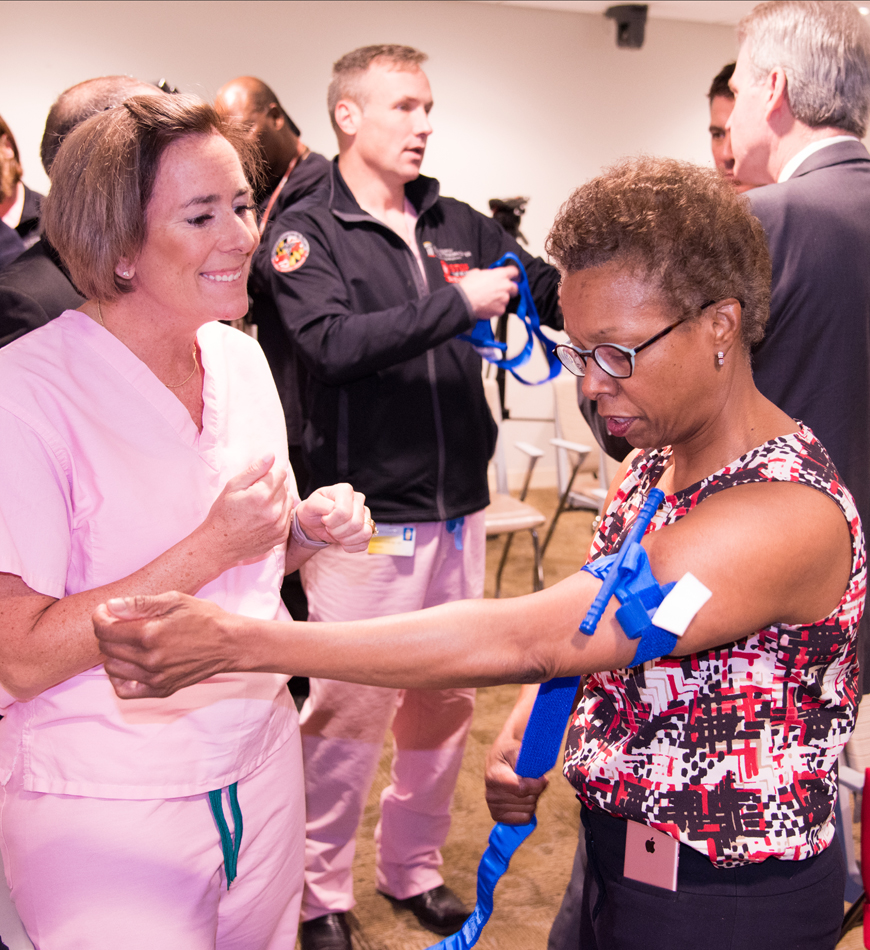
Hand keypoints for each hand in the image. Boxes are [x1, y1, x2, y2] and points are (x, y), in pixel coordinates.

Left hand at [94, 592, 235, 698]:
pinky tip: (127, 665)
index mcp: (150, 634)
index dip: (100, 617)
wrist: (230, 643)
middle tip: (119, 622)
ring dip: (112, 653)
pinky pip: (124, 690)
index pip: (105, 629)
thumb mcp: (175, 599)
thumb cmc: (205, 617)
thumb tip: (110, 607)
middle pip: (106, 648)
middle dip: (107, 632)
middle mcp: (149, 659)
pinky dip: (118, 678)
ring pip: (111, 668)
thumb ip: (140, 604)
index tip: (105, 611)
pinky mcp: (161, 690)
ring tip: (126, 642)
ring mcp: (155, 678)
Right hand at [199, 455, 291, 570]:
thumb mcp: (233, 486)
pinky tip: (263, 517)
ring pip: (288, 500)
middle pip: (284, 486)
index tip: (259, 480)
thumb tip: (271, 456)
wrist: (219, 544)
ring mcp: (278, 525)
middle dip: (272, 486)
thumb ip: (254, 470)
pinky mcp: (281, 535)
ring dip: (278, 499)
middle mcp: (273, 511)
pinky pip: (287, 516)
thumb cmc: (223, 513)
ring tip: (259, 506)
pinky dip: (279, 513)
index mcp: (261, 495)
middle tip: (255, 495)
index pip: (280, 473)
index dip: (269, 473)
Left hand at [294, 483, 372, 552]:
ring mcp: (365, 513)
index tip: (324, 519)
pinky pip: (366, 542)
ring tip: (336, 534)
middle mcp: (358, 499)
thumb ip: (320, 505)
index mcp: (345, 490)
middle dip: (338, 532)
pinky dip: (351, 546)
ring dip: (346, 539)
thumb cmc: (313, 511)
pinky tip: (343, 541)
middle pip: (355, 523)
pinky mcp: (368, 527)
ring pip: (364, 533)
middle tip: (329, 528)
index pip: (344, 512)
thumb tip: (334, 511)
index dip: (331, 522)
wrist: (315, 522)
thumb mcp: (311, 505)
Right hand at [459, 266, 518, 320]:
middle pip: (515, 288)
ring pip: (506, 299)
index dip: (513, 275)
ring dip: (500, 300)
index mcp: (500, 274)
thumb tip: (486, 275)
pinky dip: (495, 309)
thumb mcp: (475, 273)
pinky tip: (487, 307)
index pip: (514, 272)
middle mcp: (505, 286)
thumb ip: (486, 273)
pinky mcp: (501, 310)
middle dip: (510, 290)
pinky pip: (500, 309)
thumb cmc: (468, 287)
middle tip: (501, 291)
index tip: (513, 277)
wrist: (464, 302)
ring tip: (488, 300)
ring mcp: (504, 299)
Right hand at [484, 729, 547, 823]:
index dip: (537, 784)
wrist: (498, 759)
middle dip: (535, 789)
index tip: (543, 777)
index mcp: (494, 776)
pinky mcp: (498, 815)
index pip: (522, 789)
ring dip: (532, 798)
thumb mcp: (517, 749)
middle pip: (528, 800)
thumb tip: (542, 781)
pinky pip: (524, 818)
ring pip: (529, 809)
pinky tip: (522, 798)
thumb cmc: (509, 752)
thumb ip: (529, 763)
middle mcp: (491, 794)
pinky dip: (528, 809)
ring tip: (525, 787)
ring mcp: (493, 806)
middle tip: (530, 779)